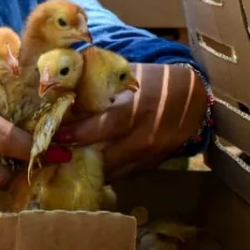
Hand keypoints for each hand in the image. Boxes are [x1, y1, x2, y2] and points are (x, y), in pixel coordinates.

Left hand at [55, 63, 207, 179]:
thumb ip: (101, 82)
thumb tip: (67, 85)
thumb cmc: (157, 81)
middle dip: (78, 156)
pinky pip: (124, 174)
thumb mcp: (130, 75)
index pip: (102, 127)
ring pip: (113, 171)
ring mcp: (149, 155)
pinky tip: (90, 167)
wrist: (194, 98)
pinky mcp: (152, 165)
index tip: (56, 135)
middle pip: (105, 156)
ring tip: (67, 163)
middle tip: (54, 153)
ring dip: (90, 169)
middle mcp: (143, 137)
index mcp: (135, 110)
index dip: (77, 133)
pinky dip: (107, 171)